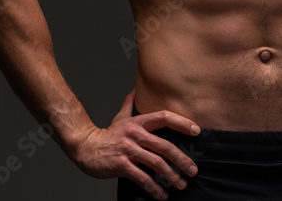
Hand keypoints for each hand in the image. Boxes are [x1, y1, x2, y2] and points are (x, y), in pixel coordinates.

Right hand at [72, 90, 200, 200]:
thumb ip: (130, 105)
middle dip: (182, 159)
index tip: (197, 131)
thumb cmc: (107, 135)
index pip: (164, 117)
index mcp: (138, 122)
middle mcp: (134, 134)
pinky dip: (155, 188)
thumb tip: (135, 90)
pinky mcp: (121, 165)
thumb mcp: (120, 118)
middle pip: (164, 146)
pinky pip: (143, 178)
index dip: (182, 123)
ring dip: (171, 176)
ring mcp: (128, 150)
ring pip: (156, 163)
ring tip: (181, 184)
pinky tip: (162, 195)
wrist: (85, 148)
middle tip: (193, 170)